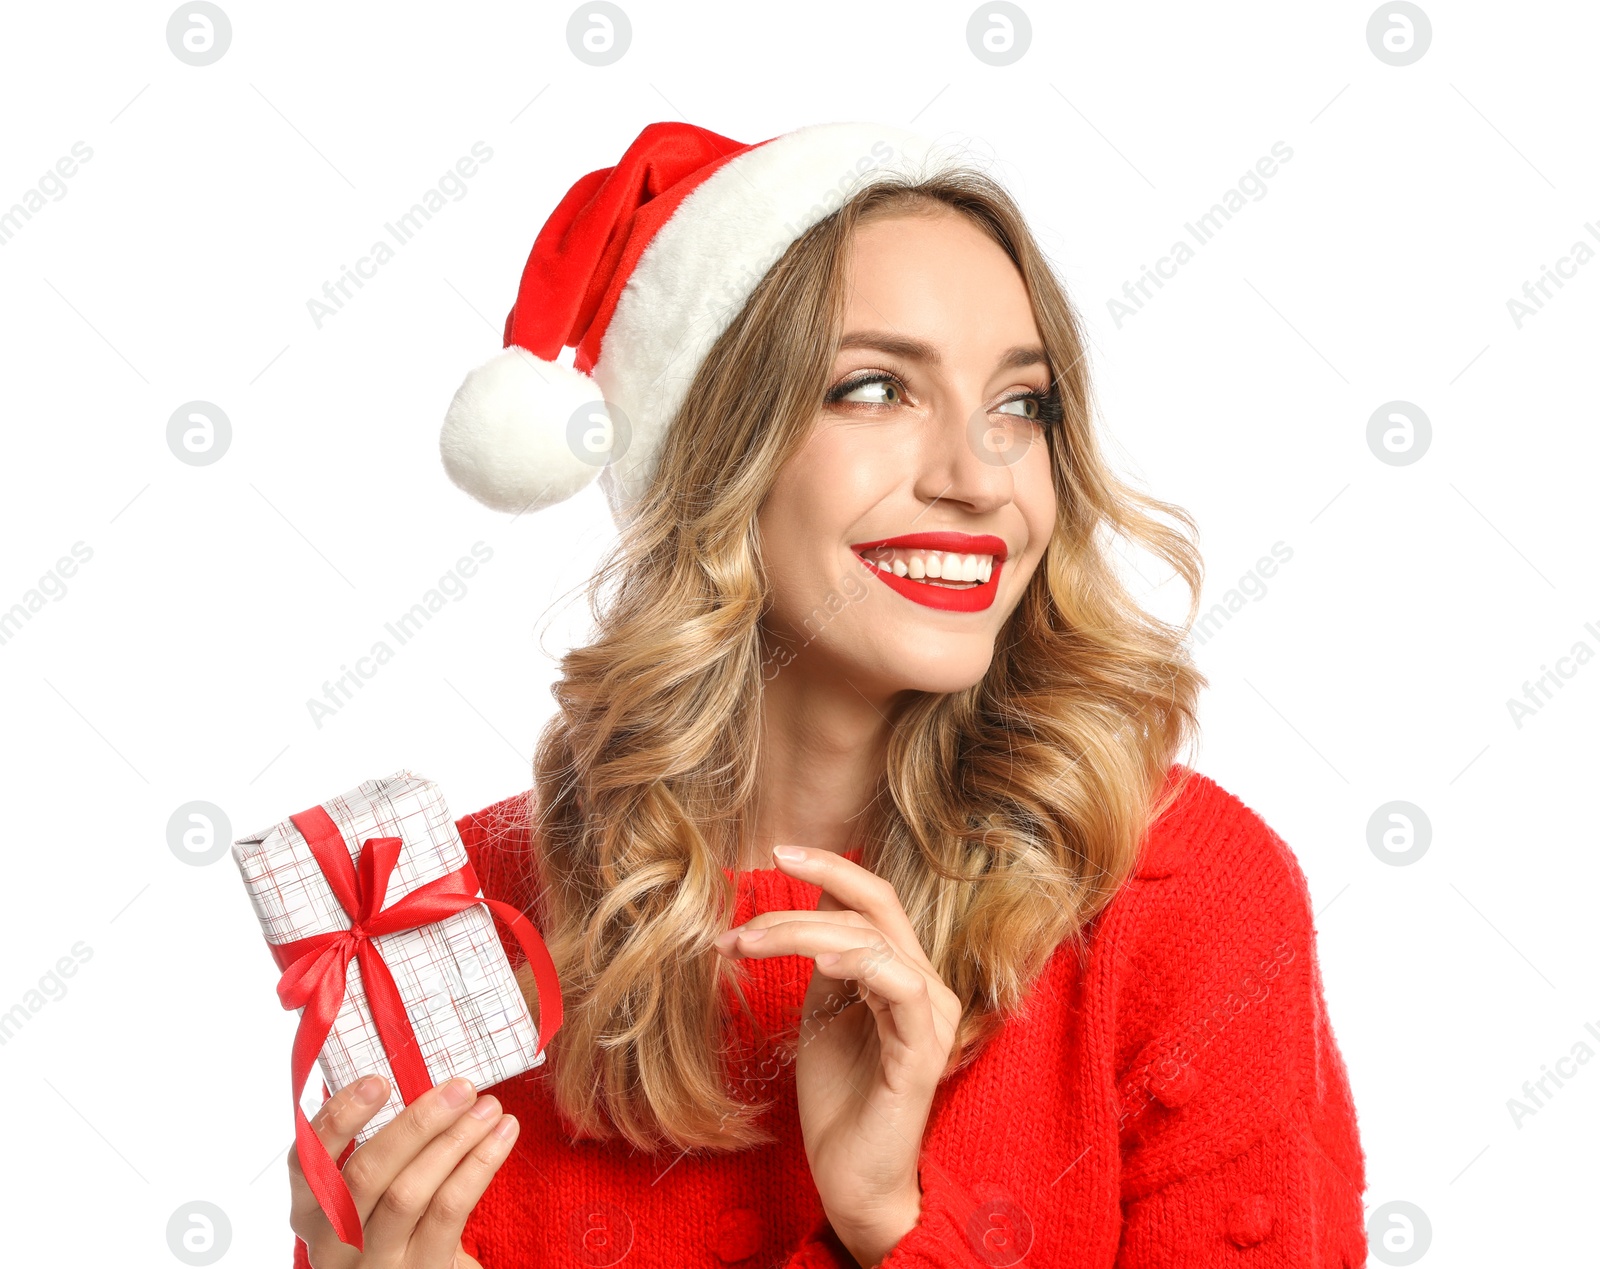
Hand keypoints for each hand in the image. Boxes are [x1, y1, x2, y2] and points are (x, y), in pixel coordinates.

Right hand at [289, 1073, 519, 1267]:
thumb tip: (429, 1082)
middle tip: (460, 1088)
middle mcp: (333, 1242)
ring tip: (488, 1107)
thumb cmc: (398, 1225)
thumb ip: (384, 1147)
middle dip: (415, 1124)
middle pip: (365, 1175)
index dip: (337, 1118)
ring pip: (408, 1193)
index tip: (377, 1081)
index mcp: (312, 1210)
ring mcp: (374, 1263)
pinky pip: (448, 1210)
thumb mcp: (373, 1194)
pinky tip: (502, 1134)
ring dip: (454, 1140)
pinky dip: (478, 1164)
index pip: (306, 1161)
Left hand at [714, 846, 960, 1264]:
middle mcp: (926, 987)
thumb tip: (812, 902)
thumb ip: (826, 960)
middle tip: (751, 898)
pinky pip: (900, 987)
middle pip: (875, 908)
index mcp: (903, 973)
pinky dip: (857, 964)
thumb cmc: (838, 1099)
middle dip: (809, 892)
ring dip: (801, 933)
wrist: (851, 1178)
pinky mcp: (922, 1052)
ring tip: (746, 945)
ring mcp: (930, 1018)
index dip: (832, 868)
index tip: (777, 853)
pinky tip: (817, 964)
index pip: (876, 900)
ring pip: (874, 941)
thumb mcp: (823, 1013)